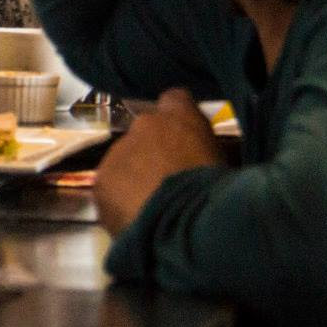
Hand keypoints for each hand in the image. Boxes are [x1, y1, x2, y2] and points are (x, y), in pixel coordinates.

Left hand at [94, 88, 223, 233]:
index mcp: (180, 117)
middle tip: (168, 182)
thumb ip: (206, 151)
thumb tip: (198, 156)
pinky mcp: (101, 181)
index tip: (182, 137)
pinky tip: (137, 219)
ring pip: (124, 161)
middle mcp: (144, 125)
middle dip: (154, 154)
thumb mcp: (225, 164)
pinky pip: (110, 188)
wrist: (186, 226)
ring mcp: (118, 151)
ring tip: (152, 205)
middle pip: (145, 135)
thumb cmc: (219, 193)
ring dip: (135, 177)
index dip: (176, 118)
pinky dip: (120, 200)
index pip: (174, 99)